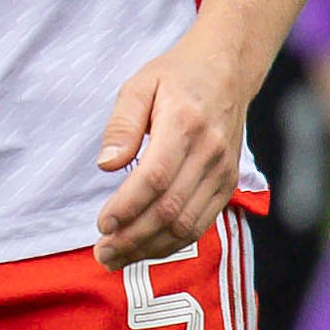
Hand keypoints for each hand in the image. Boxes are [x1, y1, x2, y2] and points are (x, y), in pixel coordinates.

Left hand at [94, 34, 251, 268]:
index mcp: (184, 123)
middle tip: (102, 254)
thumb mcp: (139, 85)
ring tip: (116, 258)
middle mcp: (210, 151)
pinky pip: (201, 224)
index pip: (155, 177)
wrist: (227, 71)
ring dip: (150, 249)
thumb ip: (121, 125)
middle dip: (133, 238)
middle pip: (170, 209)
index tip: (102, 224)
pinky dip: (171, 243)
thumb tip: (106, 165)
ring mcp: (223, 171)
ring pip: (187, 225)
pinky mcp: (228, 185)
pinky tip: (145, 248)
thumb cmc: (176, 77)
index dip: (127, 207)